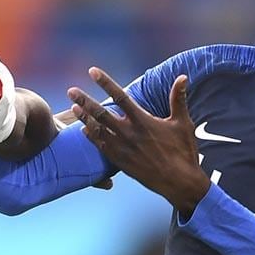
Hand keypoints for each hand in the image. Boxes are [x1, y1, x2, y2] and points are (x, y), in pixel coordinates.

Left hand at [69, 68, 209, 214]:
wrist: (178, 182)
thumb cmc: (183, 151)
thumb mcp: (182, 123)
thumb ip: (178, 98)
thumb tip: (182, 76)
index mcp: (143, 121)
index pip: (120, 97)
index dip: (105, 83)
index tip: (92, 72)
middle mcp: (129, 134)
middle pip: (101, 113)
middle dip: (85, 101)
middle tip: (71, 90)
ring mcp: (122, 149)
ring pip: (98, 130)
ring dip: (84, 118)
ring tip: (73, 107)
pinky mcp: (120, 162)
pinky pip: (101, 147)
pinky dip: (92, 137)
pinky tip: (83, 130)